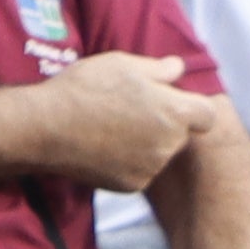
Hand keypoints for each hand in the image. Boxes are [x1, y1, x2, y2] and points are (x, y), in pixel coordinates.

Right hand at [44, 52, 200, 194]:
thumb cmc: (83, 89)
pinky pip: (139, 171)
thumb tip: (178, 68)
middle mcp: (169, 144)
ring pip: (158, 153)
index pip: (207, 115)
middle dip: (164, 124)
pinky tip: (102, 148)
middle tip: (129, 111)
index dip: (191, 107)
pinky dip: (126, 162)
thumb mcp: (121, 63)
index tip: (168, 102)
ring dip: (145, 144)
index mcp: (175, 112)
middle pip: (180, 135)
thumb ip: (159, 69)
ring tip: (110, 129)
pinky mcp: (131, 185)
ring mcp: (151, 168)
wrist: (42, 128)